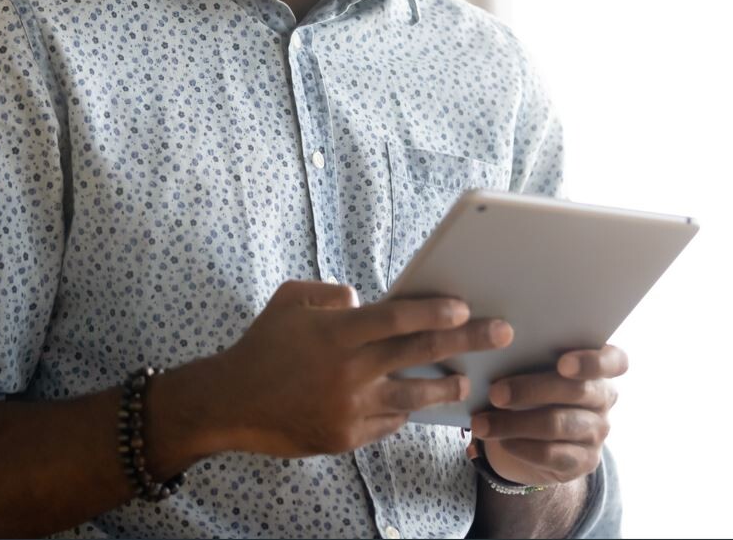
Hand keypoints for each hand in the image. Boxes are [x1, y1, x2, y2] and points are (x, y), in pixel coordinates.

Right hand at [212, 280, 511, 457]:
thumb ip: (333, 294)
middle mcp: (348, 371)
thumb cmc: (263, 344)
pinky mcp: (346, 437)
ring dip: (445, 388)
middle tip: (502, 332)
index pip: (396, 318)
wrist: (230, 403)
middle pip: (418, 354)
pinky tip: (421, 403)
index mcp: (337, 333)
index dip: (433, 312)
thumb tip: (369, 303)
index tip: (465, 307)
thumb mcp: (291, 299)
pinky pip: (388, 423)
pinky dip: (404, 413)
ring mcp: (349, 409)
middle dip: (466, 341)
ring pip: (413, 399)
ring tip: (467, 379)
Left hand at [470, 344, 627, 485]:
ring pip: (558, 424)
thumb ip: (530, 354)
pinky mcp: (584, 461)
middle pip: (577, 392)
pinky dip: (521, 447)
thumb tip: (497, 344)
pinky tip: (500, 441)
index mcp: (601, 366)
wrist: (534, 433)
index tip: (562, 363)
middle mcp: (605, 398)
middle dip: (532, 391)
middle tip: (495, 393)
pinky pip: (552, 454)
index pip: (615, 361)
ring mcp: (597, 432)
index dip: (592, 362)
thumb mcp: (534, 365)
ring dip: (515, 424)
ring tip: (481, 423)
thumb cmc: (532, 383)